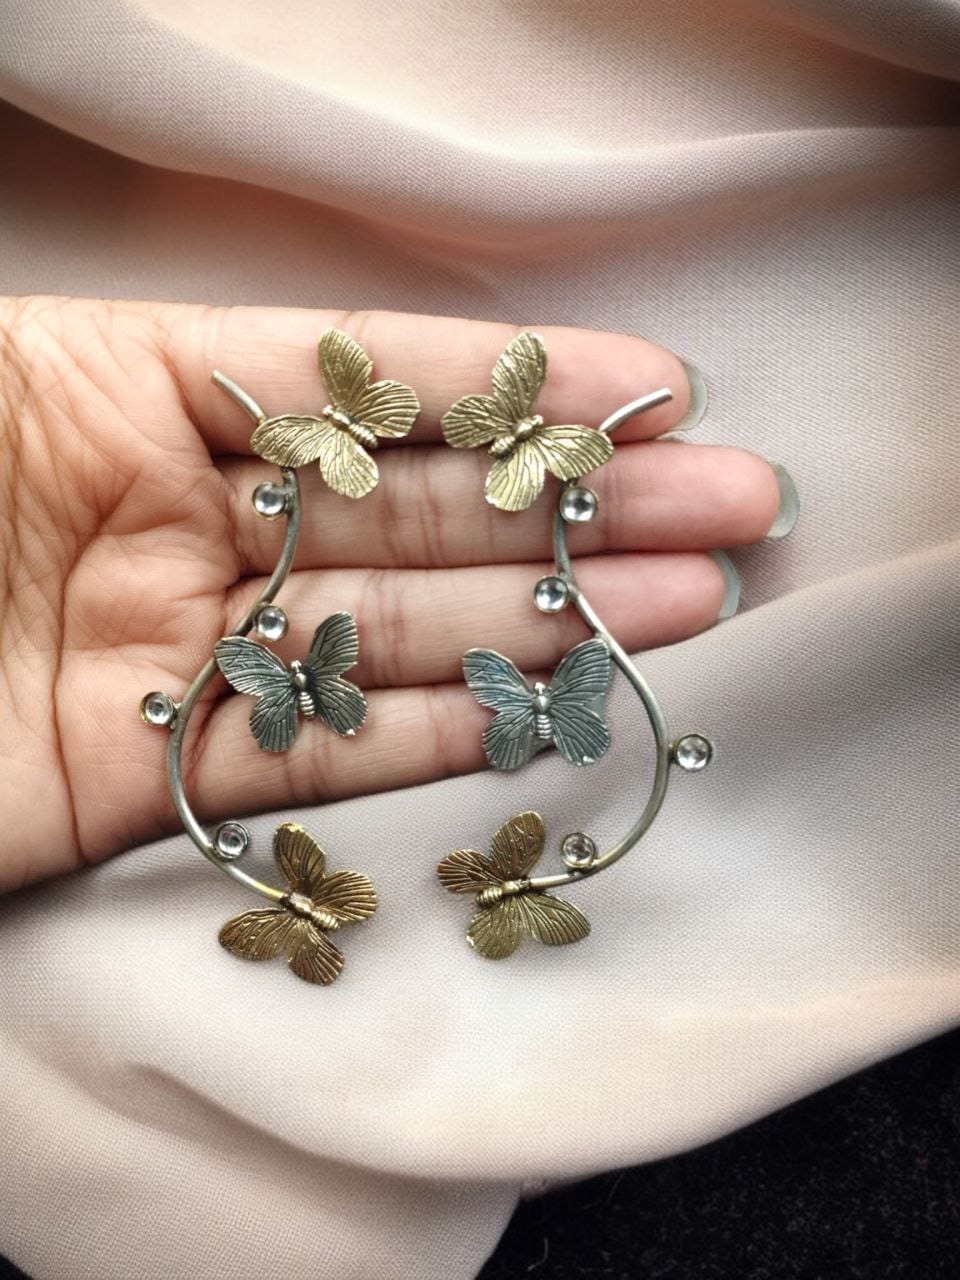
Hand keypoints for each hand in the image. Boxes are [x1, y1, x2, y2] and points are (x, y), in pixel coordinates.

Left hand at [0, 297, 778, 890]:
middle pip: (409, 508)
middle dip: (577, 502)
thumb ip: (180, 366)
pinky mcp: (151, 776)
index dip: (510, 380)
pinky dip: (445, 730)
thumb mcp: (0, 377)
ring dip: (549, 617)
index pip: (357, 377)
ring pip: (396, 632)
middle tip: (732, 500)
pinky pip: (326, 753)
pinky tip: (561, 702)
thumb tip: (343, 353)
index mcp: (118, 388)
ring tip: (693, 600)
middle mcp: (165, 516)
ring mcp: (170, 651)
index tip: (649, 379)